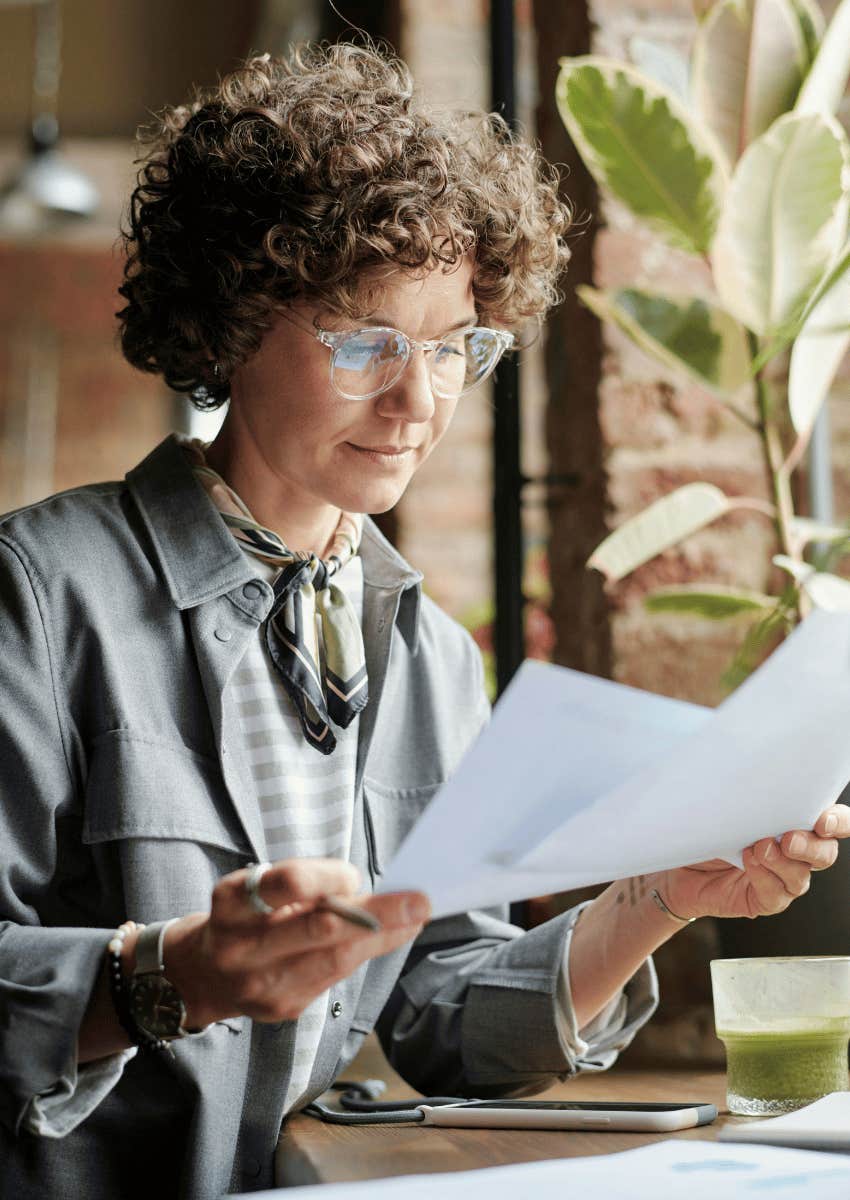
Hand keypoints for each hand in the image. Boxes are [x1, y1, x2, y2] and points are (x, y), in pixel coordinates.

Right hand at [158, 858, 429, 1027]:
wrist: (203, 975)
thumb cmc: (245, 917)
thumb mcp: (257, 888)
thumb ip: (303, 885)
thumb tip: (364, 887)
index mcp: (231, 904)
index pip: (284, 885)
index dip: (325, 878)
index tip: (355, 875)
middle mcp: (241, 947)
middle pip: (317, 929)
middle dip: (376, 914)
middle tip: (419, 900)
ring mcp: (261, 985)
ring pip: (334, 960)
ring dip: (383, 936)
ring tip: (416, 917)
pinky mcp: (282, 1008)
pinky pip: (334, 978)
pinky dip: (368, 954)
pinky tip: (394, 935)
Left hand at [660, 803, 849, 921]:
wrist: (675, 864)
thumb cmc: (705, 828)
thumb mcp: (727, 806)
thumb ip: (749, 798)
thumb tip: (755, 781)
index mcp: (795, 822)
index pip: (835, 822)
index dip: (838, 822)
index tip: (823, 820)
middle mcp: (796, 852)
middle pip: (825, 852)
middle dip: (811, 845)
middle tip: (788, 839)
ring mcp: (782, 879)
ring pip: (801, 875)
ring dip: (782, 862)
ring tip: (758, 849)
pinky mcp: (765, 900)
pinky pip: (776, 894)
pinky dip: (764, 878)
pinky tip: (748, 864)